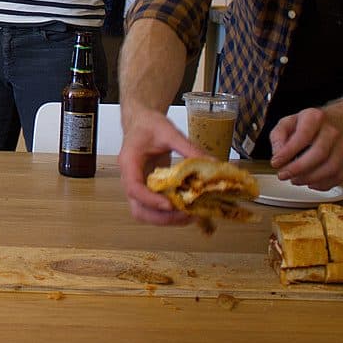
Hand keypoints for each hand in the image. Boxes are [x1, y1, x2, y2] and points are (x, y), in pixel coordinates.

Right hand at [118, 106, 203, 226]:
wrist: (141, 123)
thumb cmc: (149, 126)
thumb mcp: (170, 132)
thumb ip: (189, 148)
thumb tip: (213, 163)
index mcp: (129, 162)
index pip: (134, 188)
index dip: (151, 200)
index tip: (170, 204)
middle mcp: (129, 179)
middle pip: (139, 209)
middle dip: (162, 217)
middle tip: (187, 214)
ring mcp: (137, 187)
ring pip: (145, 213)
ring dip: (166, 219)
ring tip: (190, 215)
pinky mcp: (146, 190)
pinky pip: (153, 209)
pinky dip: (169, 214)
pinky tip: (187, 208)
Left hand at [269, 107, 342, 189]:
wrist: (337, 123)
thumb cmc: (308, 125)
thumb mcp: (288, 123)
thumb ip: (278, 137)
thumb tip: (277, 155)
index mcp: (315, 118)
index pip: (303, 136)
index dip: (288, 152)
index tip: (275, 163)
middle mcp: (332, 131)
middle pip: (319, 154)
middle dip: (298, 169)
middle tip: (283, 175)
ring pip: (331, 168)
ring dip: (310, 179)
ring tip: (295, 180)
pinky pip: (339, 176)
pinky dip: (323, 184)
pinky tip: (310, 183)